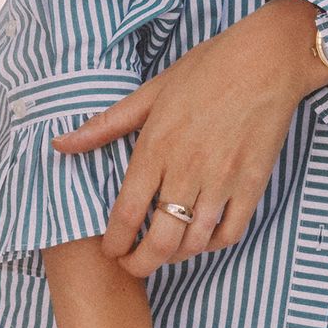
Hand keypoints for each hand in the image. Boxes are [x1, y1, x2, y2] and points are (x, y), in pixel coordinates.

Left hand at [51, 0, 327, 277]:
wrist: (266, 60)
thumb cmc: (207, 69)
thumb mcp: (151, 92)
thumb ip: (105, 125)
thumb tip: (60, 144)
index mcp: (157, 147)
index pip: (127, 212)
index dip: (114, 242)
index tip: (109, 251)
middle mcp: (187, 169)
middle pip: (160, 239)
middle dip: (141, 263)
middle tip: (133, 266)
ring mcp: (223, 180)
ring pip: (195, 241)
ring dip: (175, 255)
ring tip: (164, 253)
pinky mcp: (252, 183)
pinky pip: (230, 231)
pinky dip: (213, 244)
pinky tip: (202, 238)